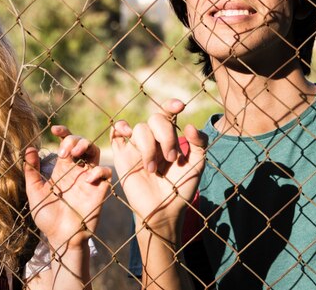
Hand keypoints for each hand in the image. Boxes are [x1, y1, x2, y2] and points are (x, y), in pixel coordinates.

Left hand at [25, 126, 110, 249]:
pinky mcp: (99, 190)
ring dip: (87, 147)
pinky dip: (99, 171)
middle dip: (75, 140)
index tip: (54, 130)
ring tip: (75, 153)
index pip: (67, 143)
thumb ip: (32, 172)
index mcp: (63, 168)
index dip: (64, 132)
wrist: (60, 238)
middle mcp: (77, 170)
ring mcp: (89, 179)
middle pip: (83, 143)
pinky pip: (106, 173)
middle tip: (64, 150)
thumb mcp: (35, 192)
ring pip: (95, 152)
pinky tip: (87, 178)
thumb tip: (29, 149)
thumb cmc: (47, 216)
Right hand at [111, 99, 206, 238]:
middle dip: (165, 136)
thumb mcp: (197, 164)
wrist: (164, 210)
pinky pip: (116, 135)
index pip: (168, 113)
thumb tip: (189, 125)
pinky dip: (119, 128)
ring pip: (139, 129)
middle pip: (155, 119)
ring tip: (153, 169)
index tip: (180, 106)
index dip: (171, 105)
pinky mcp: (122, 156)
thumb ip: (199, 143)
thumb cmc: (182, 188)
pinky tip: (125, 133)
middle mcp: (153, 138)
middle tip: (171, 158)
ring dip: (149, 147)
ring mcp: (136, 146)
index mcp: (169, 137)